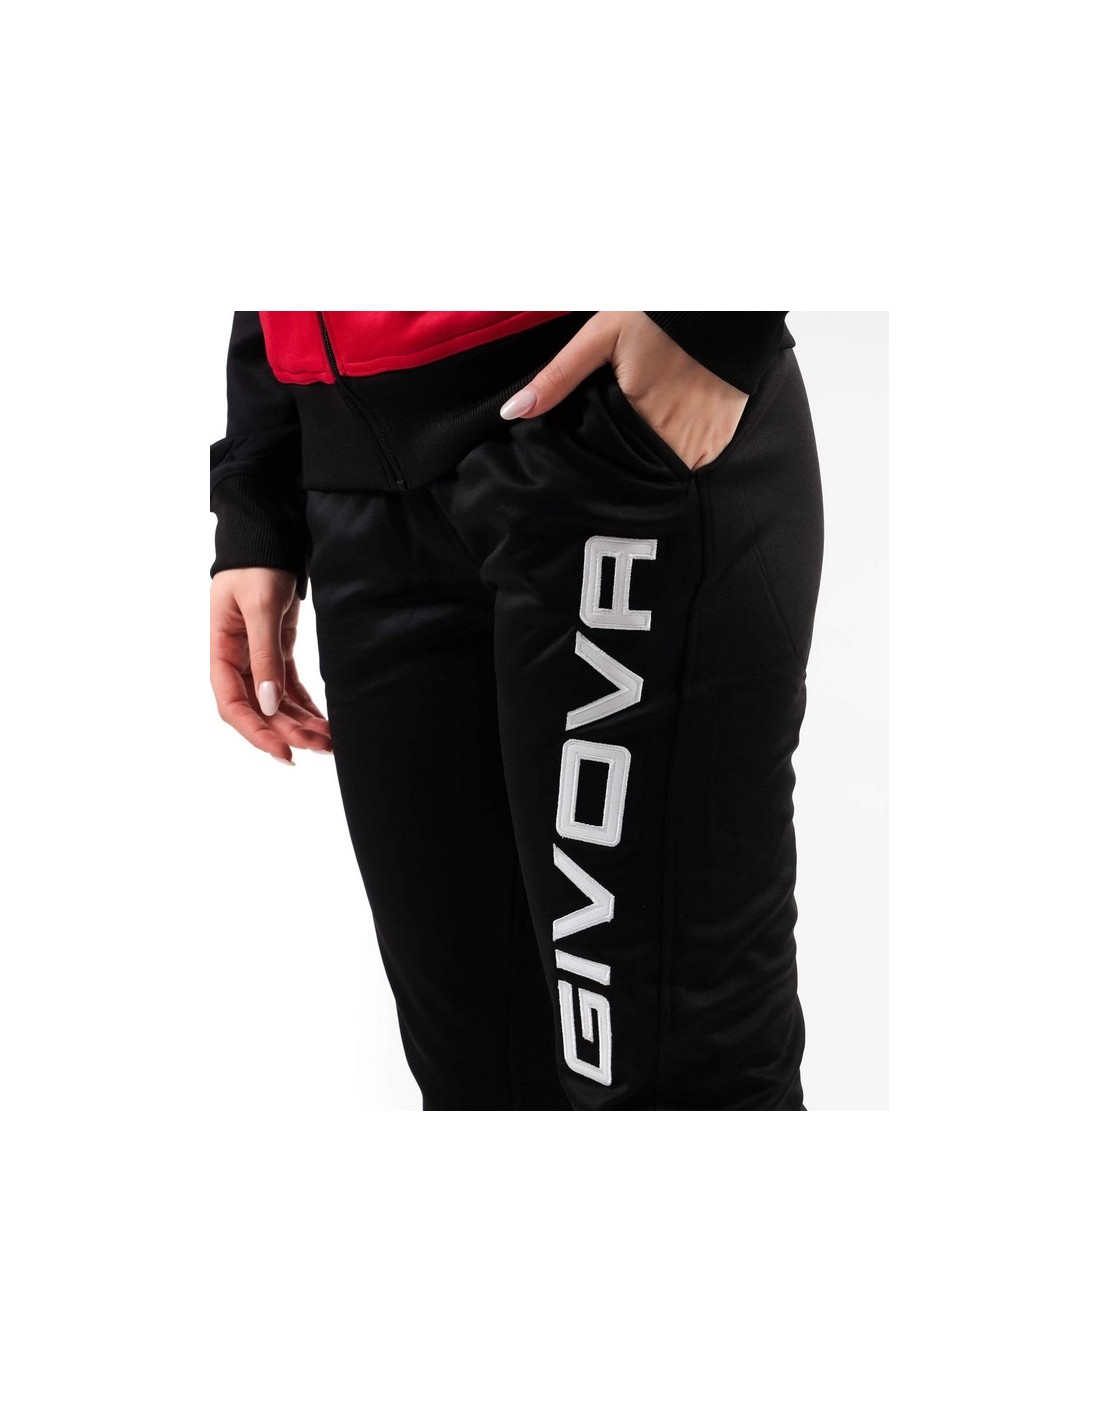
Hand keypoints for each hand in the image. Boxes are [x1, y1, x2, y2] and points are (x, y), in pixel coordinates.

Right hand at [210, 568, 331, 765]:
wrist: (269, 536)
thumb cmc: (258, 565)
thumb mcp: (261, 607)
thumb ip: (264, 655)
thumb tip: (268, 704)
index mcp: (221, 650)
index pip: (232, 704)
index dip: (256, 732)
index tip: (283, 751)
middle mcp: (237, 660)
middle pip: (259, 710)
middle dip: (289, 732)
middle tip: (322, 748)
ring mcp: (258, 658)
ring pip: (277, 704)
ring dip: (301, 724)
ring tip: (331, 741)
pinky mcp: (278, 651)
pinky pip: (290, 689)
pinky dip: (306, 707)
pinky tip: (324, 724)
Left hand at [499, 311, 749, 470]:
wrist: (724, 305)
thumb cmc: (658, 317)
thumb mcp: (599, 339)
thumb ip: (557, 378)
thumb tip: (513, 412)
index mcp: (639, 422)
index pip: (609, 463)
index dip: (597, 460)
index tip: (591, 453)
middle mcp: (674, 442)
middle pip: (637, 471)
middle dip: (622, 462)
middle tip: (614, 439)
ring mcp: (703, 444)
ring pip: (666, 470)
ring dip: (652, 459)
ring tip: (644, 432)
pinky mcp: (722, 439)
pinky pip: (695, 459)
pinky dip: (681, 449)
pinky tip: (672, 425)